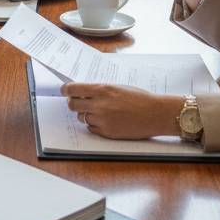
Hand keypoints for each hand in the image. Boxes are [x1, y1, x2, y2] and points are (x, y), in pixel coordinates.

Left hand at [61, 83, 184, 139]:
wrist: (155, 114)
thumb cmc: (139, 98)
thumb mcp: (118, 87)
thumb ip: (99, 90)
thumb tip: (82, 91)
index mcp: (102, 90)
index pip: (73, 89)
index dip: (66, 90)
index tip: (64, 90)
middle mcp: (99, 105)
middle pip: (72, 105)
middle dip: (73, 103)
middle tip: (76, 102)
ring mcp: (102, 120)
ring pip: (82, 117)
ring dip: (86, 114)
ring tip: (100, 111)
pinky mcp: (106, 132)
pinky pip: (91, 128)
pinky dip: (95, 124)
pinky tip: (106, 120)